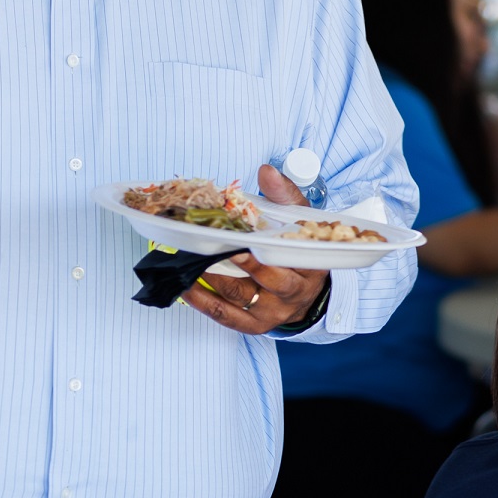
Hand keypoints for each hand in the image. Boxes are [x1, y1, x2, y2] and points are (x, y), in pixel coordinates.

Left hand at [183, 163, 328, 334]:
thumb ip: (284, 195)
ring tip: (191, 260)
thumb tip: (267, 172)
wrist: (303, 290)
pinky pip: (225, 315)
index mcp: (311, 265)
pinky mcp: (253, 325)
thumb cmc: (296, 250)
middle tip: (221, 247)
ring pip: (241, 296)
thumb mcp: (299, 220)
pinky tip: (185, 286)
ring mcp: (272, 311)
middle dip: (245, 264)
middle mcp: (294, 292)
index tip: (250, 238)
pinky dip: (203, 301)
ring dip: (214, 278)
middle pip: (271, 280)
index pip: (295, 256)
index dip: (273, 247)